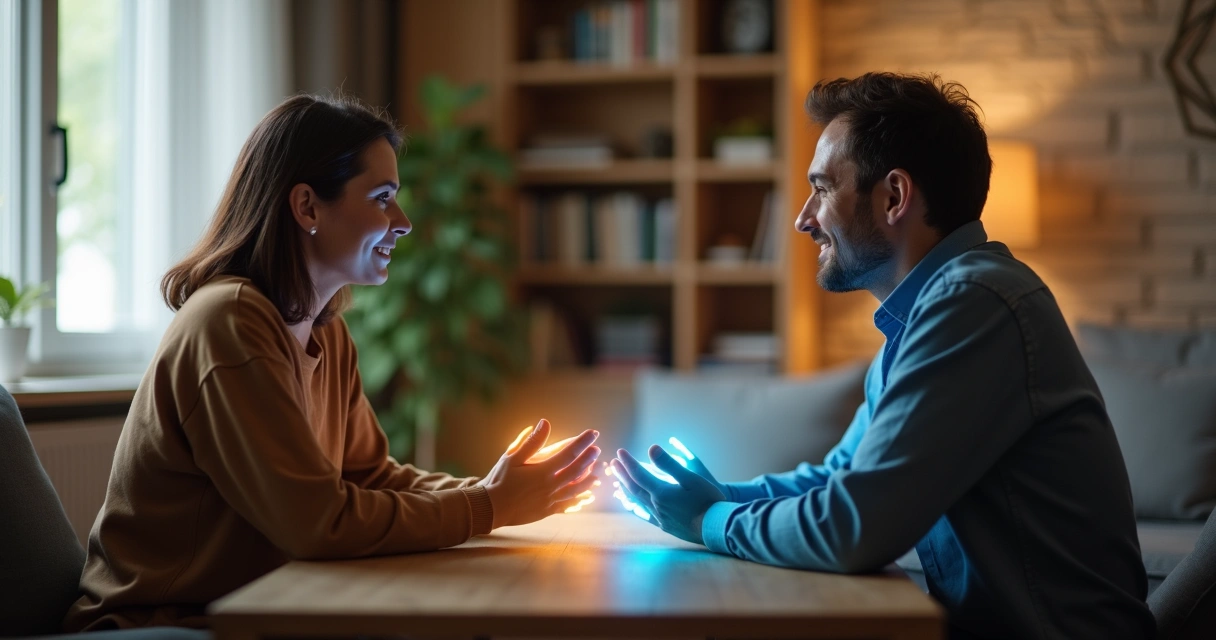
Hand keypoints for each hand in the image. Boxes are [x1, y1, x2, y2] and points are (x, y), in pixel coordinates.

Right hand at [480, 419, 599, 528]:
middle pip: (576, 471)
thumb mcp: (512, 457)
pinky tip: (585, 499)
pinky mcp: (547, 511)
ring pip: (575, 490)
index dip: (583, 442)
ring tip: (597, 475)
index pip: (569, 453)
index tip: (593, 433)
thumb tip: (545, 423)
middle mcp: (550, 486)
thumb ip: (531, 441)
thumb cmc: (500, 480)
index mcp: (543, 471)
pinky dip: (578, 501)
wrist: (490, 508)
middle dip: (588, 459)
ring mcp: (550, 500)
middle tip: (597, 450)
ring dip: (588, 481)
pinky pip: (567, 506)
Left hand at [611, 444, 725, 544]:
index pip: (639, 473)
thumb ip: (669, 464)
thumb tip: (651, 448)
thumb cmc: (708, 500)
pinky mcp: (666, 526)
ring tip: (619, 483)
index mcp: (661, 492)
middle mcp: (656, 506)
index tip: (620, 452)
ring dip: (627, 490)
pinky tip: (634, 507)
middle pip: (634, 488)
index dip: (628, 462)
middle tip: (613, 464)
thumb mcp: (691, 478)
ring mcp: (660, 518)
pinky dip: (636, 507)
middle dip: (623, 474)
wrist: (716, 528)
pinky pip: (645, 515)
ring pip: (637, 502)